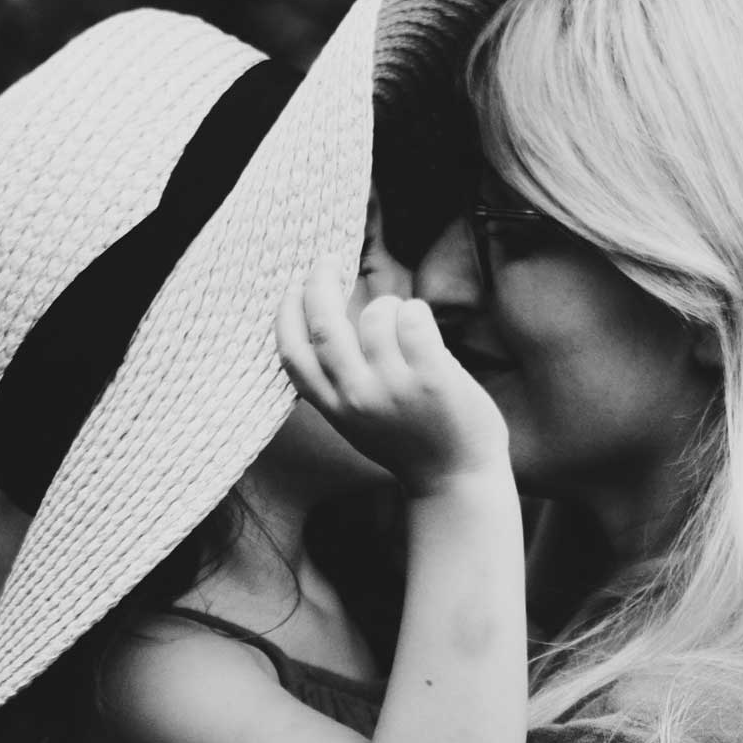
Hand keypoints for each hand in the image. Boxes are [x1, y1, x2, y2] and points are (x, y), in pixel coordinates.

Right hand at [277, 256, 508, 493]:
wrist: (455, 480)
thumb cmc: (409, 441)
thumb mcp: (358, 420)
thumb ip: (340, 382)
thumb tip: (322, 321)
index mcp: (334, 408)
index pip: (293, 354)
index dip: (287, 314)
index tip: (292, 288)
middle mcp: (358, 397)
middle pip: (325, 326)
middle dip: (319, 283)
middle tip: (326, 261)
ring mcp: (395, 388)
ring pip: (376, 315)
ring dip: (389, 305)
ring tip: (404, 322)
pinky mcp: (432, 377)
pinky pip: (413, 318)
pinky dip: (416, 311)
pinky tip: (422, 325)